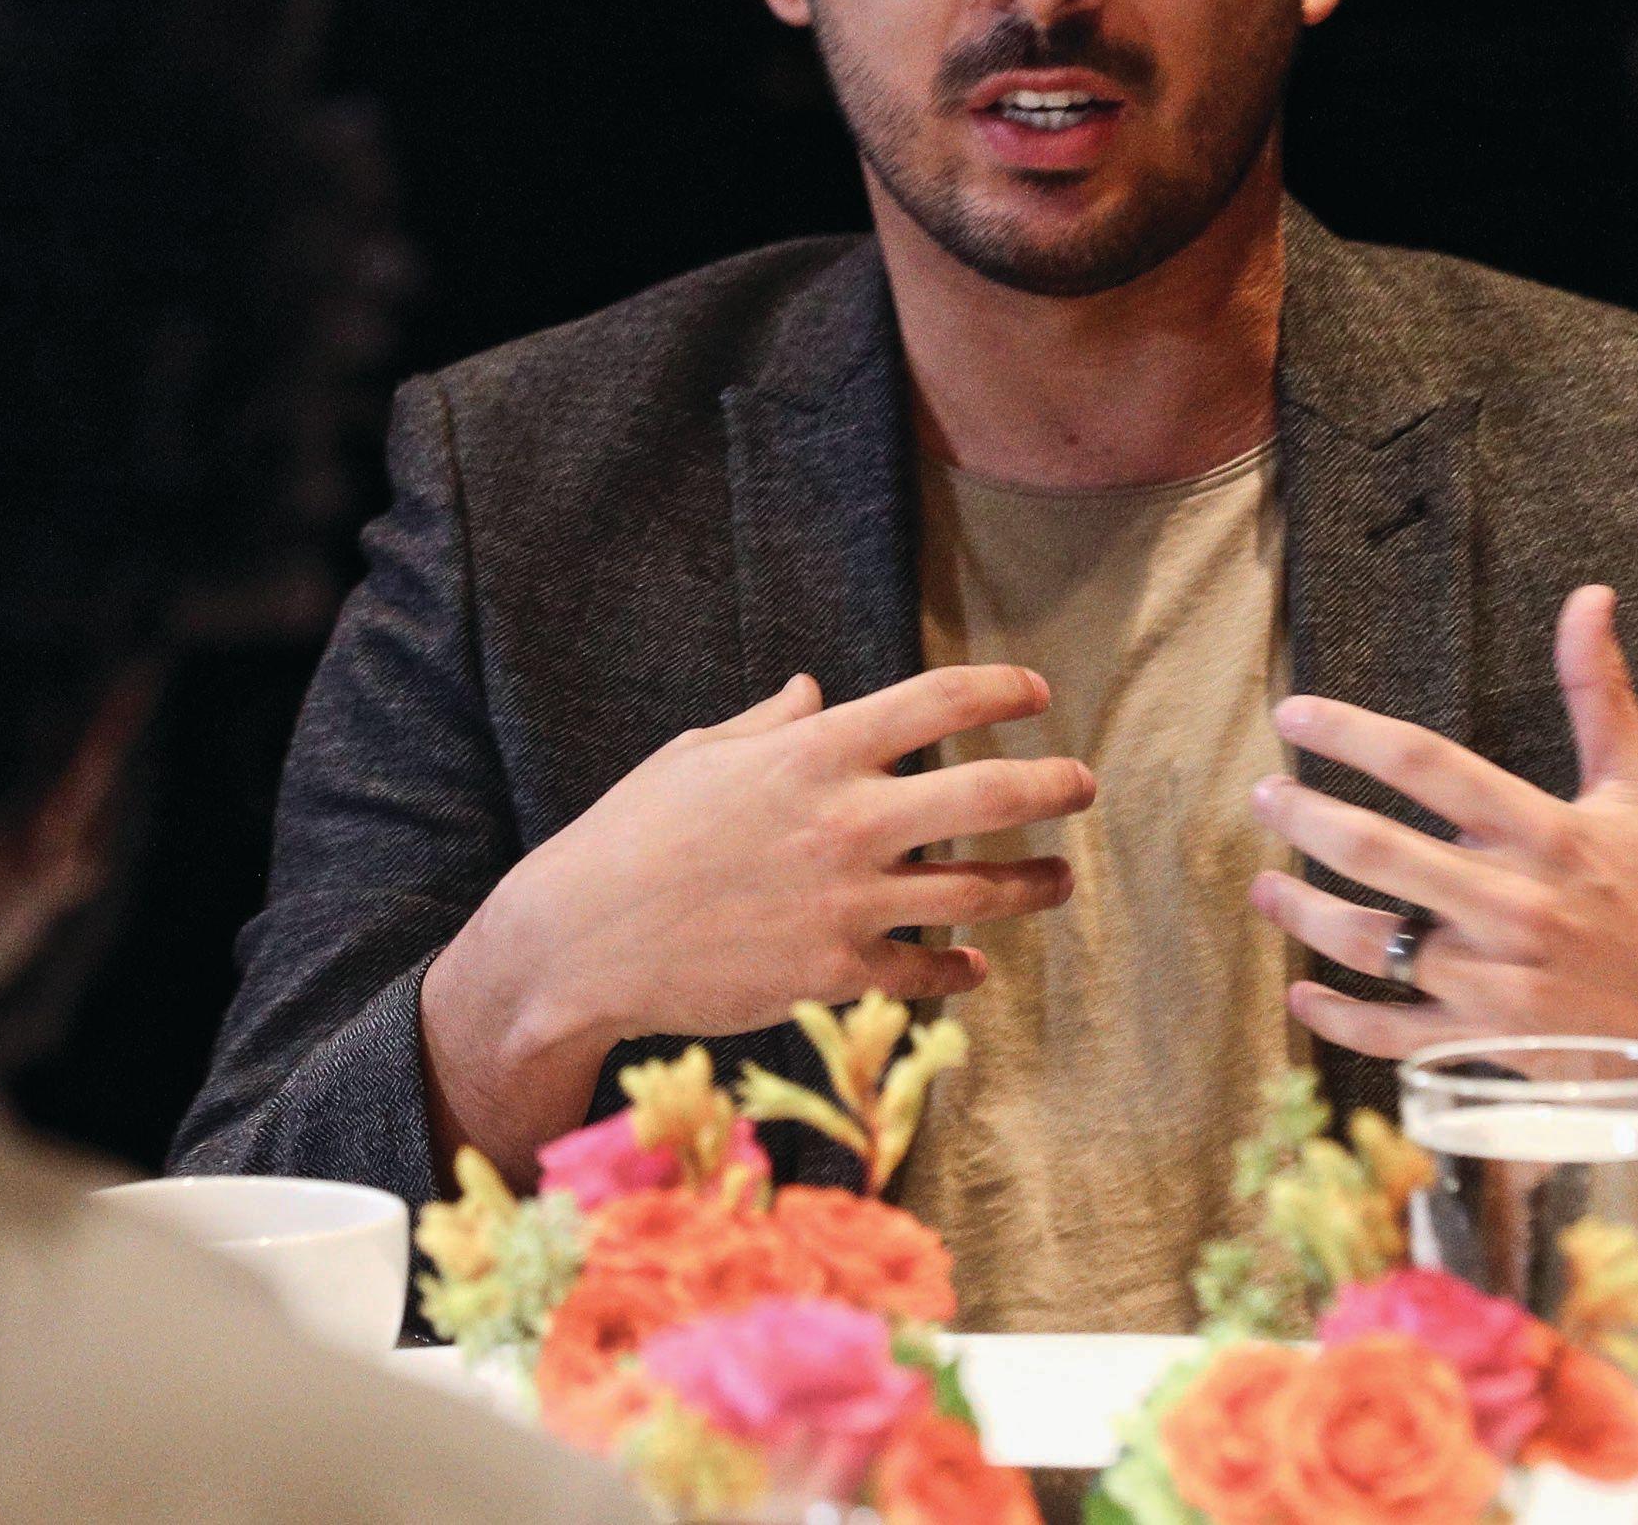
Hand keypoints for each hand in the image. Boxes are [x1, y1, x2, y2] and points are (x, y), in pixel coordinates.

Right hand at [420, 664, 1090, 1181]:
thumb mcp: (700, 756)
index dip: (1000, 689)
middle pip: (990, 796)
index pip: (937, 702)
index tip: (1037, 691)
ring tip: (1059, 879)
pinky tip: (975, 964)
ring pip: (980, 894)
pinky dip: (960, 966)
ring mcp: (846, 902)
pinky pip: (926, 969)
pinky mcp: (834, 974)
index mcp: (814, 752)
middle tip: (1083, 783)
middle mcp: (846, 821)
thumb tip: (815, 693)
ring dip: (1033, 885)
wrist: (581, 939)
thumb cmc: (633, 832)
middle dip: (1053, 786)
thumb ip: (772, 726)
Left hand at [1248, 584, 1637, 1057]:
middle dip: (1306, 817)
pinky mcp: (1493, 1041)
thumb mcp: (1636, 791)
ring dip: (1304, 913)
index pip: (1427, 764)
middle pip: (1378, 850)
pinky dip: (1341, 1018)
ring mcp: (1500, 978)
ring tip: (1262, 888)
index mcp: (1546, 833)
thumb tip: (1587, 599)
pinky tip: (1301, 995)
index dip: (1350, 733)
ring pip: (1372, 941)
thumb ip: (1598, 696)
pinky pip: (1398, 1032)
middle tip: (1263, 797)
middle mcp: (1516, 903)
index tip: (1292, 715)